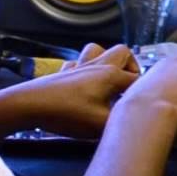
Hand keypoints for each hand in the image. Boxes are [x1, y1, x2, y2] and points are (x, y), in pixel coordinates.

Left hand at [0, 44, 137, 138]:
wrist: (30, 105)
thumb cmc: (67, 113)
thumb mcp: (101, 125)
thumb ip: (122, 123)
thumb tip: (135, 124)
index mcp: (111, 75)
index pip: (138, 79)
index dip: (145, 92)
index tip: (146, 106)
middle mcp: (98, 65)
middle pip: (123, 52)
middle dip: (132, 67)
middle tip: (130, 87)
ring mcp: (79, 66)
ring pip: (98, 49)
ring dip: (106, 61)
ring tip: (109, 79)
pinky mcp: (63, 72)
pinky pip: (77, 62)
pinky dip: (83, 69)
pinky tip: (82, 83)